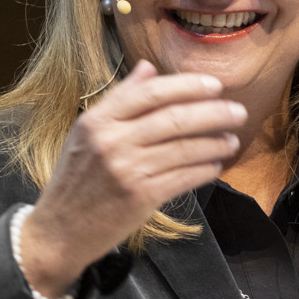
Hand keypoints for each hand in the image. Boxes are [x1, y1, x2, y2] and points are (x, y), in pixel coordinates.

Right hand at [15, 63, 245, 297]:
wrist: (59, 229)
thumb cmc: (77, 179)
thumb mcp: (87, 132)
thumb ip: (120, 99)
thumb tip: (149, 68)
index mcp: (98, 120)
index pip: (151, 93)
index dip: (188, 86)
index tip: (215, 85)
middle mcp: (112, 141)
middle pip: (174, 118)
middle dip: (214, 113)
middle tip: (238, 112)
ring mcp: (127, 169)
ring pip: (184, 148)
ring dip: (215, 143)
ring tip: (232, 140)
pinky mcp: (140, 197)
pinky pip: (184, 177)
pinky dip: (205, 169)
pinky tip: (216, 165)